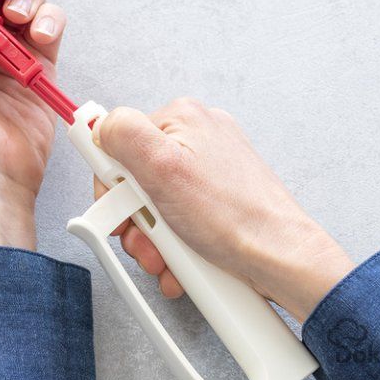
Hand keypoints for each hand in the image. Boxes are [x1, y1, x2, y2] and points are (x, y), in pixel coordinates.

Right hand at [93, 99, 354, 321]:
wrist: (281, 259)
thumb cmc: (234, 217)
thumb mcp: (163, 168)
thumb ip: (123, 135)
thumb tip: (98, 124)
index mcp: (182, 119)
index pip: (117, 140)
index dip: (110, 180)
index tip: (114, 205)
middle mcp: (197, 139)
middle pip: (135, 178)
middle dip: (134, 218)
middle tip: (147, 237)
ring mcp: (208, 171)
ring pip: (154, 206)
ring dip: (153, 239)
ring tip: (168, 256)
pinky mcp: (216, 201)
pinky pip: (178, 221)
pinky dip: (174, 245)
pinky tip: (182, 261)